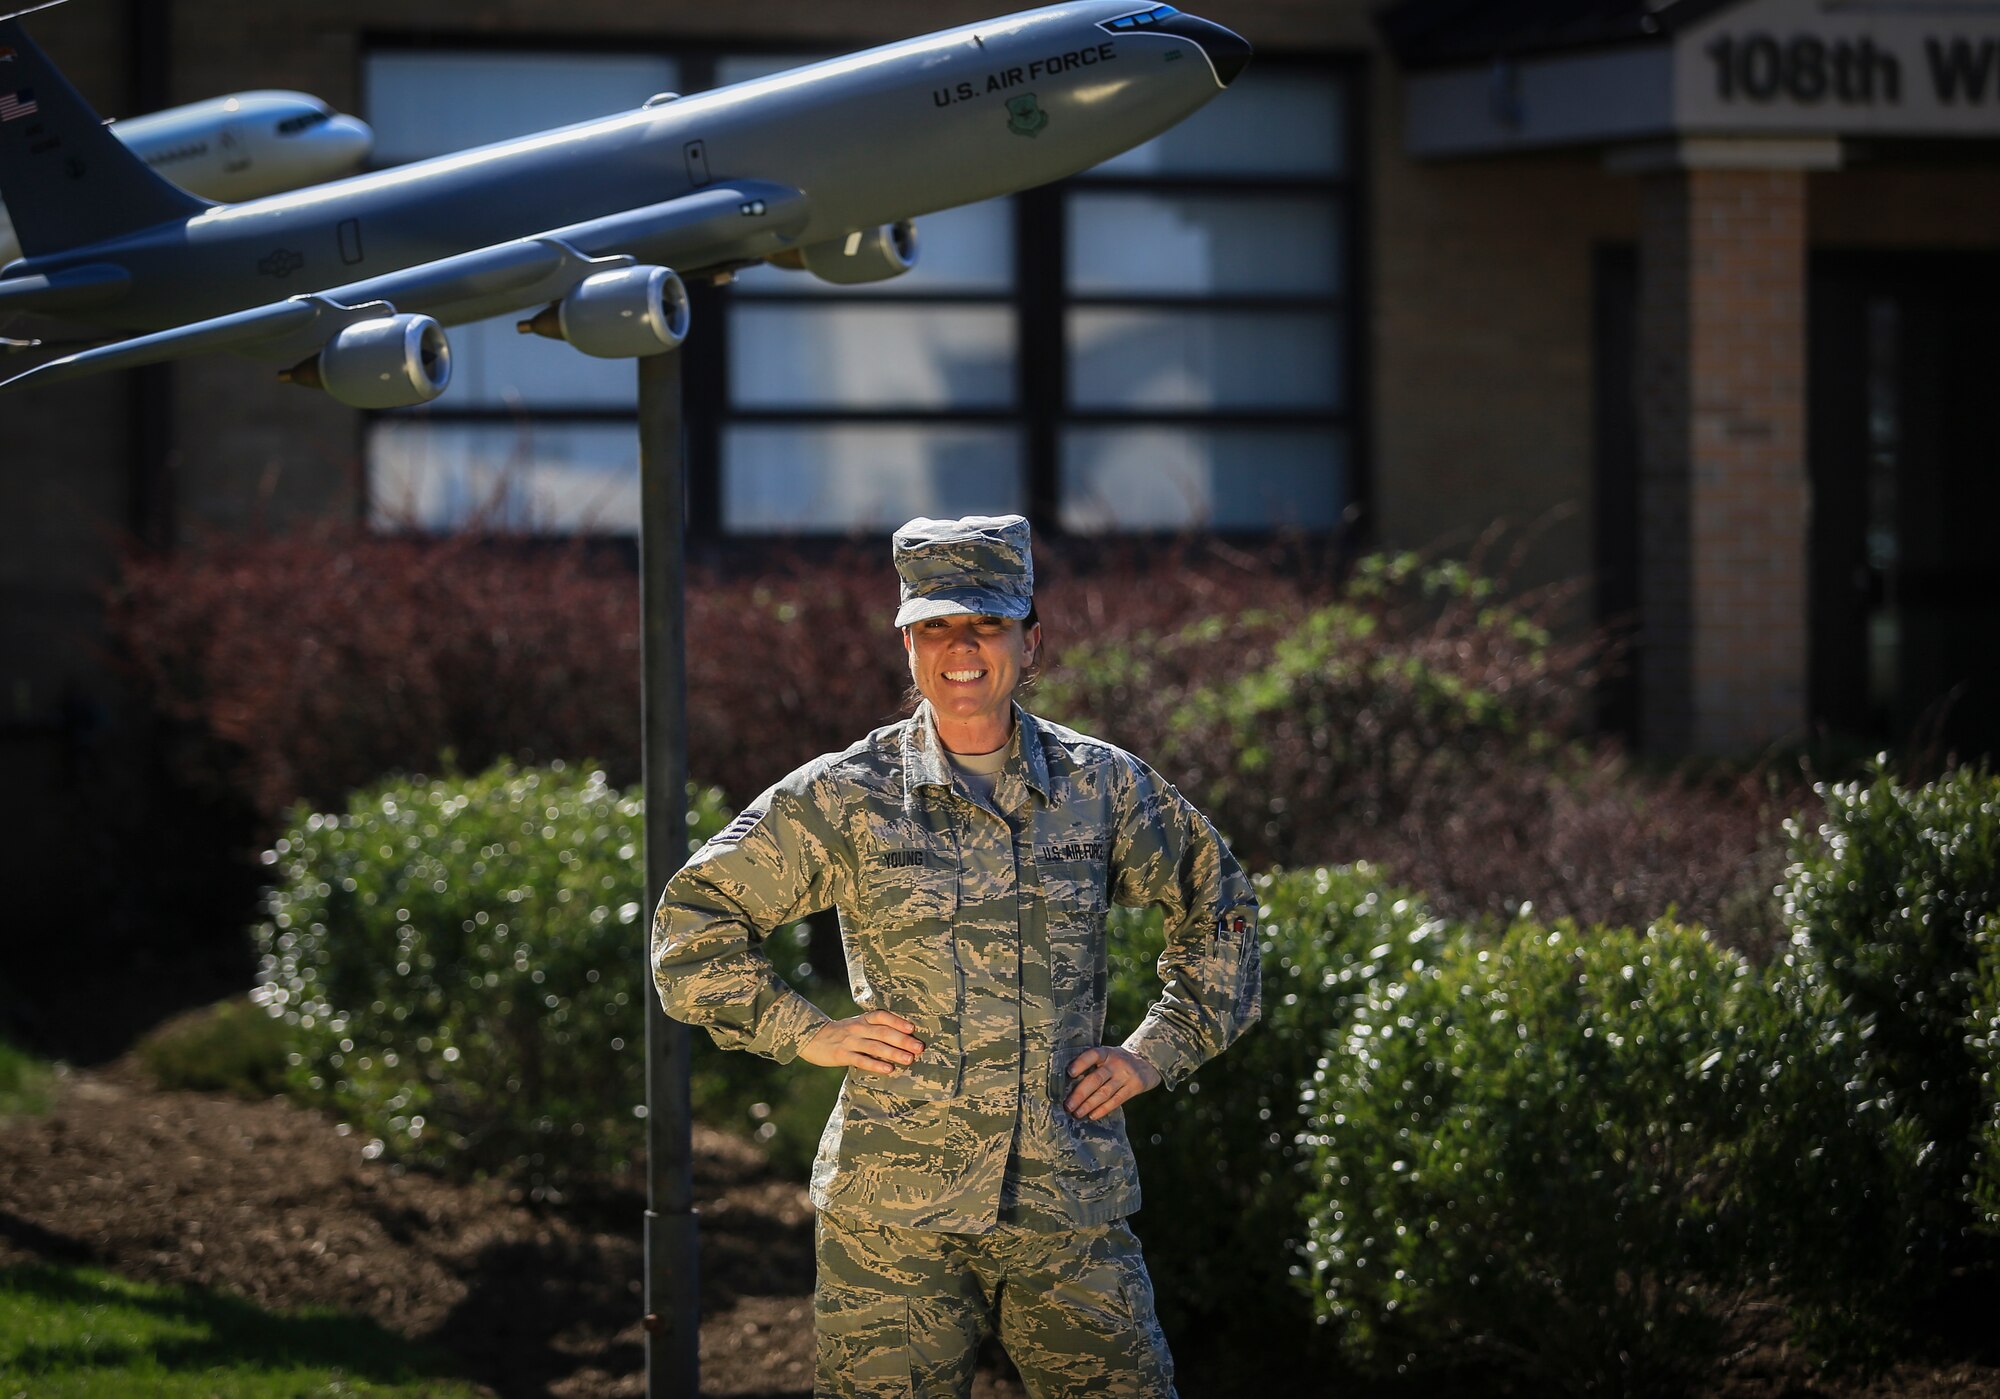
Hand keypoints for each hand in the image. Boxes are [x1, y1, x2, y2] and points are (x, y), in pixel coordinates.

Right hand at [799, 1011, 924, 1074]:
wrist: (812, 1038)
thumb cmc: (842, 1033)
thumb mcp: (857, 1025)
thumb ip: (876, 1029)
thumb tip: (904, 1037)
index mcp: (863, 1019)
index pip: (882, 1016)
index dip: (897, 1021)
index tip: (912, 1028)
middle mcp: (858, 1028)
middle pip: (883, 1032)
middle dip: (903, 1040)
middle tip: (919, 1047)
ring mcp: (850, 1041)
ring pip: (875, 1046)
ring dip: (894, 1052)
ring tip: (909, 1059)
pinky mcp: (842, 1055)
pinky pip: (862, 1060)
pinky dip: (876, 1065)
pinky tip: (888, 1070)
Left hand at [1063, 1046, 1160, 1120]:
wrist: (1147, 1061)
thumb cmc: (1116, 1061)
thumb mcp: (1107, 1056)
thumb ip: (1092, 1066)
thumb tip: (1067, 1084)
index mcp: (1106, 1053)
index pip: (1092, 1055)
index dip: (1081, 1063)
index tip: (1069, 1073)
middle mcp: (1116, 1063)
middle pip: (1096, 1079)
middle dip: (1080, 1094)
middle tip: (1067, 1106)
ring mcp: (1125, 1075)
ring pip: (1105, 1092)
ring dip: (1089, 1105)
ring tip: (1077, 1113)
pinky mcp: (1134, 1087)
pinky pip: (1116, 1100)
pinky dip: (1103, 1109)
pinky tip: (1092, 1115)